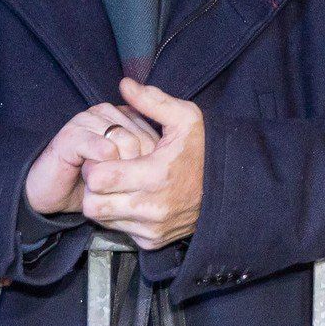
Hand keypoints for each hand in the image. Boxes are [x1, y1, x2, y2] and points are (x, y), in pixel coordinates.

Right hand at [24, 103, 161, 215]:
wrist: (53, 192)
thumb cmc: (93, 181)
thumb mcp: (125, 170)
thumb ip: (144, 157)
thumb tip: (166, 159)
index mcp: (120, 114)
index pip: (152, 130)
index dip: (154, 159)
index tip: (144, 180)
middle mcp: (105, 112)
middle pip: (142, 136)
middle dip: (140, 165)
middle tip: (130, 186)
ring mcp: (87, 120)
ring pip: (125, 141)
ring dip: (123, 170)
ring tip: (114, 187)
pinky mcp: (71, 136)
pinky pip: (103, 150)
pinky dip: (106, 170)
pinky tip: (98, 182)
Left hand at [79, 78, 207, 249]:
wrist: (231, 187)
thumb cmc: (204, 149)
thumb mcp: (185, 117)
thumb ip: (152, 101)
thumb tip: (124, 84)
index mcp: (155, 175)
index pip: (99, 179)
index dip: (95, 164)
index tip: (106, 155)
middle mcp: (151, 208)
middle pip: (93, 205)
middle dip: (93, 187)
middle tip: (107, 172)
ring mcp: (151, 228)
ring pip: (102, 220)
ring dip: (104, 202)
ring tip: (120, 184)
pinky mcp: (152, 241)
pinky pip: (119, 230)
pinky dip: (119, 216)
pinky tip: (133, 199)